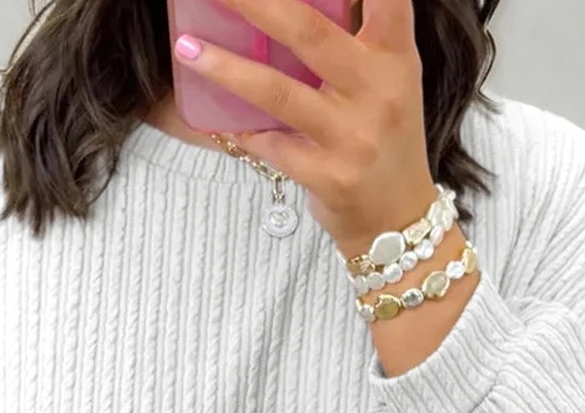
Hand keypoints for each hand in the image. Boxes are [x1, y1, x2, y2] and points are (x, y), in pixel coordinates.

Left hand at [172, 0, 435, 257]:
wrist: (398, 219)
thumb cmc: (383, 138)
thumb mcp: (386, 81)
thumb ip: (352, 41)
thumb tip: (282, 9)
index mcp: (394, 57)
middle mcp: (377, 91)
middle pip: (309, 31)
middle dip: (255, 3)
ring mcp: (352, 136)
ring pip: (278, 92)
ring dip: (226, 67)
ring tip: (186, 47)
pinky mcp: (328, 175)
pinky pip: (270, 145)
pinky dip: (240, 131)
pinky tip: (212, 121)